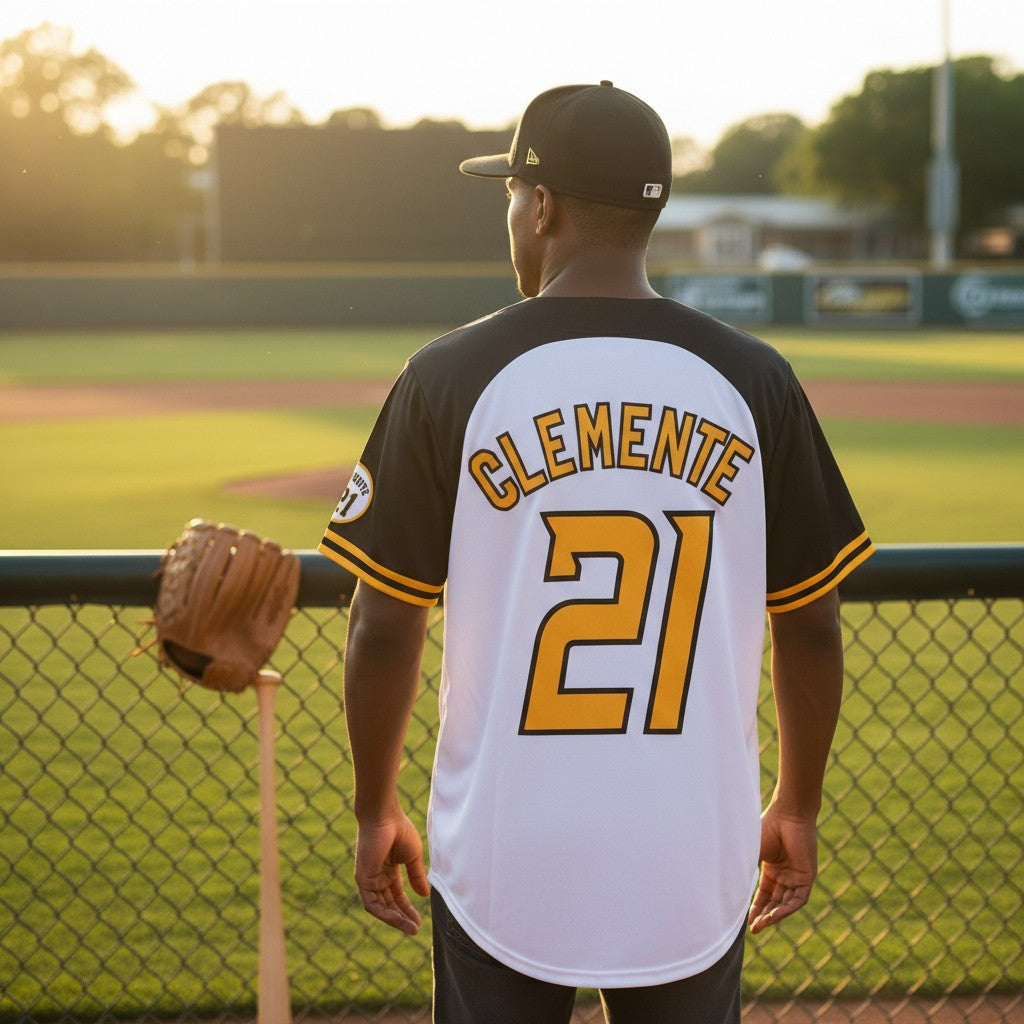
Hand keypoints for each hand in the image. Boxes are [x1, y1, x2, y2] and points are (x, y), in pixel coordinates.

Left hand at [354, 813, 429, 934]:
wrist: (384, 817)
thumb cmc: (399, 830)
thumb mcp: (412, 857)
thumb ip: (417, 876)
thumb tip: (424, 895)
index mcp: (388, 870)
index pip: (397, 895)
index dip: (407, 909)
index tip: (419, 921)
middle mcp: (377, 877)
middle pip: (389, 904)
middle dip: (402, 917)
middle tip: (415, 928)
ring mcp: (369, 879)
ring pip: (380, 907)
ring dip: (395, 919)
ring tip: (411, 927)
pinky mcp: (363, 880)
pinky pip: (372, 903)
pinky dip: (385, 913)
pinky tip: (398, 919)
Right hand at [748, 804, 817, 933]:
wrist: (787, 815)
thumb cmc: (766, 829)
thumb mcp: (750, 853)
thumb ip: (742, 870)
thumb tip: (724, 888)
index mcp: (771, 867)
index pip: (764, 894)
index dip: (755, 908)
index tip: (746, 922)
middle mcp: (784, 874)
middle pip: (774, 901)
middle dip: (763, 915)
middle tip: (753, 928)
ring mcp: (796, 876)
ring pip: (785, 903)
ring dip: (774, 915)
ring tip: (761, 924)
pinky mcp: (807, 876)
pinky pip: (798, 899)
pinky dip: (786, 908)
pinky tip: (775, 915)